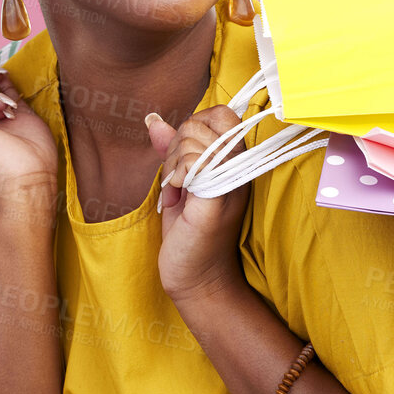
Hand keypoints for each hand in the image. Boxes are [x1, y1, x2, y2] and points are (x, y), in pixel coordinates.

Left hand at [145, 104, 250, 304]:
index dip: (196, 125)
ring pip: (194, 140)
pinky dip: (176, 175)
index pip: (222, 112)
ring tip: (177, 191)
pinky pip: (194, 162)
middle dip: (178, 144)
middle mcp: (239, 167)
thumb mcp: (179, 184)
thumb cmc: (189, 234)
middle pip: (204, 121)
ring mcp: (231, 182)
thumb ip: (171, 150)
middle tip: (177, 178)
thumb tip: (153, 119)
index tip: (183, 157)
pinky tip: (176, 197)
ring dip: (173, 164)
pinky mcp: (218, 198)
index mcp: (234, 160)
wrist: (197, 280)